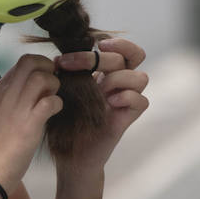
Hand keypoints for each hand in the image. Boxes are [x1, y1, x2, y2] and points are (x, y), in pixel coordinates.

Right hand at [0, 53, 62, 190]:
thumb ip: (9, 100)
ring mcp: (16, 108)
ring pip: (42, 77)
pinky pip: (50, 101)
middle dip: (48, 69)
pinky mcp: (28, 125)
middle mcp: (5, 94)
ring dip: (54, 86)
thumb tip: (29, 91)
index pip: (21, 63)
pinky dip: (57, 104)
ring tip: (51, 100)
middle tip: (51, 87)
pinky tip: (53, 114)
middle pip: (31, 61)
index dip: (38, 67)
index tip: (44, 81)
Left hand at [52, 37, 149, 174]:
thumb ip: (68, 72)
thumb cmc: (64, 122)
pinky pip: (141, 101)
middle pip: (130, 57)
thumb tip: (58, 57)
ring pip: (140, 77)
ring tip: (96, 90)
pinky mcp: (127, 119)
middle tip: (72, 64)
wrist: (69, 155)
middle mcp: (120, 84)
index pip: (125, 49)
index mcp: (107, 73)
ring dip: (116, 79)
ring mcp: (125, 101)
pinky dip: (126, 97)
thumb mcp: (64, 91)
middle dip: (101, 58)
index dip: (118, 42)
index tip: (95, 44)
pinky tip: (108, 103)